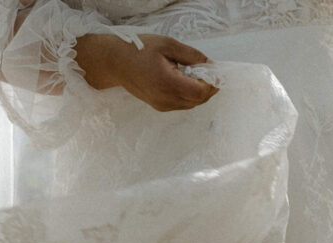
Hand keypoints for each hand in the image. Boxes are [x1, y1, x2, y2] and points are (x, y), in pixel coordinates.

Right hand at [74, 32, 217, 111]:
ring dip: (199, 92)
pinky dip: (189, 95)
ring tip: (197, 74)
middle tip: (210, 72)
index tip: (216, 71)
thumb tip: (210, 65)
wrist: (117, 63)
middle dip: (208, 88)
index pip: (199, 92)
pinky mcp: (159, 106)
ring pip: (190, 104)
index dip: (212, 83)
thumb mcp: (168, 45)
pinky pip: (181, 104)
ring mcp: (161, 105)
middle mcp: (165, 99)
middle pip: (197, 101)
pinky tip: (186, 80)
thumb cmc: (139, 50)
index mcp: (167, 83)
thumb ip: (192, 56)